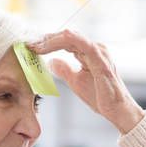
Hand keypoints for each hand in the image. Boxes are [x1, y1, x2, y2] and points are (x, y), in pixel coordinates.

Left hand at [27, 30, 144, 133]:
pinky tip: (47, 47)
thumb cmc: (101, 97)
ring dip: (49, 40)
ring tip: (35, 46)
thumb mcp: (76, 81)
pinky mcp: (99, 58)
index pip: (65, 41)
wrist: (117, 110)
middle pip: (65, 36)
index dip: (47, 43)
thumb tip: (51, 62)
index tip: (30, 48)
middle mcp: (94, 47)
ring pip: (70, 36)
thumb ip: (64, 70)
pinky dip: (60, 42)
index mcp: (89, 52)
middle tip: (28, 45)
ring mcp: (98, 51)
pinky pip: (79, 43)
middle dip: (44, 39)